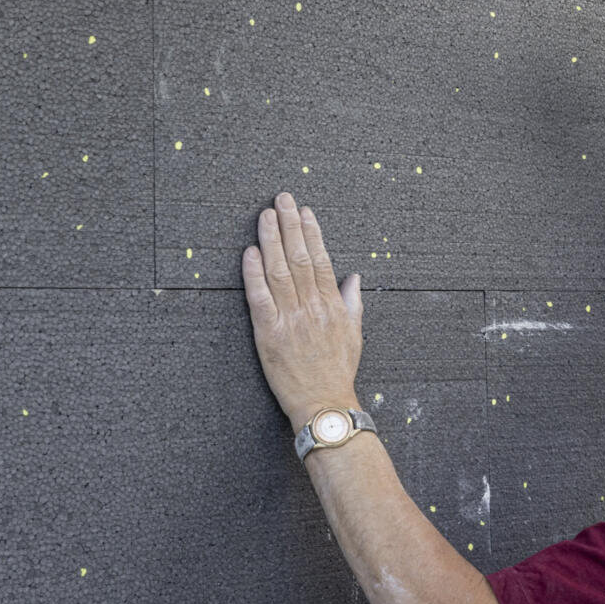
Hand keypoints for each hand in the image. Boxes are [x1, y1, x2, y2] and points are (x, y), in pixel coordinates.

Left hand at [243, 191, 364, 428]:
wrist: (323, 404)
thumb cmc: (338, 371)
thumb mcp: (355, 334)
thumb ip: (352, 302)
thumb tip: (353, 277)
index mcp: (333, 305)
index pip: (321, 259)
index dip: (311, 232)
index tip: (304, 211)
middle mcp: (312, 307)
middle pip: (299, 257)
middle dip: (290, 225)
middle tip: (282, 199)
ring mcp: (290, 319)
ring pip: (279, 271)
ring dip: (271, 239)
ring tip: (265, 215)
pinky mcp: (269, 334)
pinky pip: (260, 298)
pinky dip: (253, 274)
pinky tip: (249, 252)